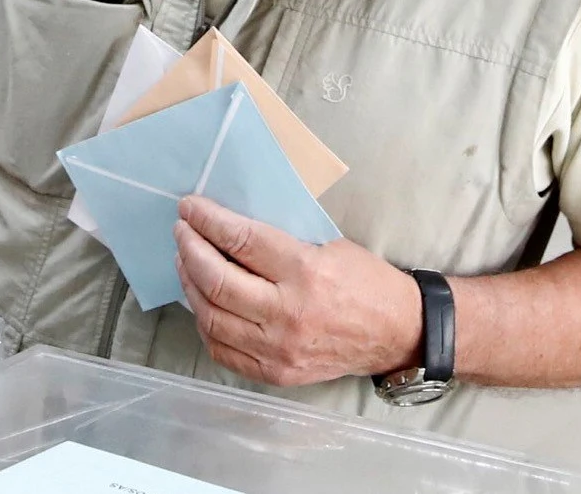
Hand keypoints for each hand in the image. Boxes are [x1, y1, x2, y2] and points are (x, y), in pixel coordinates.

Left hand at [173, 196, 420, 387]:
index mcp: (306, 272)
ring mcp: (280, 349)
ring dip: (190, 284)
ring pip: (211, 317)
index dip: (207, 220)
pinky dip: (204, 322)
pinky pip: (222, 349)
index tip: (189, 207)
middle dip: (190, 249)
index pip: (241, 240)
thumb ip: (278, 239)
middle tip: (182, 232)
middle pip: (216, 280)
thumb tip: (226, 222)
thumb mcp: (327, 245)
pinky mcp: (276, 373)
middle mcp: (289, 314)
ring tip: (185, 262)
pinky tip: (201, 301)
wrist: (398, 334)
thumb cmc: (364, 281)